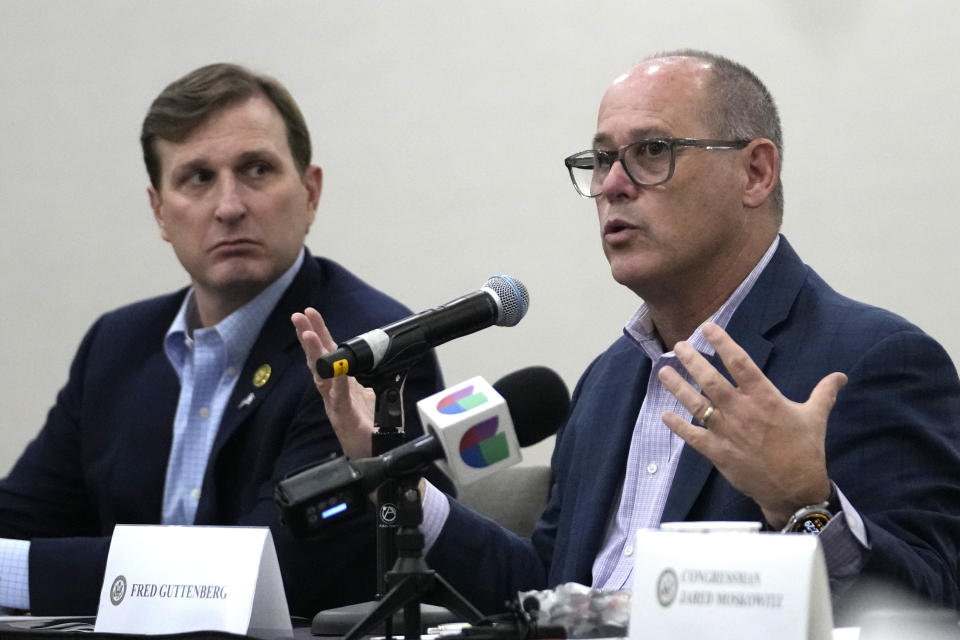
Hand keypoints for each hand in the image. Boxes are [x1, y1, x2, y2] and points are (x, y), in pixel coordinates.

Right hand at [292, 307, 375, 458]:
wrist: (377, 454)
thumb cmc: (373, 426)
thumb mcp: (379, 393)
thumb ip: (382, 375)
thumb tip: (394, 357)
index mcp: (342, 382)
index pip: (329, 352)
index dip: (320, 332)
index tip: (311, 313)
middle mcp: (334, 391)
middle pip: (318, 360)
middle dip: (308, 337)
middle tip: (299, 317)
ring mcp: (336, 405)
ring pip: (322, 376)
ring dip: (316, 355)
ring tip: (309, 336)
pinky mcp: (343, 419)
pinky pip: (339, 399)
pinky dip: (337, 384)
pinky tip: (335, 372)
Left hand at [657, 322, 846, 527]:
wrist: (795, 491)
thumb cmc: (805, 451)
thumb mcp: (815, 417)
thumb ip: (823, 393)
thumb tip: (841, 375)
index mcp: (764, 397)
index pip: (740, 363)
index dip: (723, 343)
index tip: (707, 327)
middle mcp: (741, 410)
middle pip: (711, 379)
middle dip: (693, 360)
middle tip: (678, 345)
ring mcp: (727, 431)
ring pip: (696, 404)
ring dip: (678, 387)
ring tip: (663, 371)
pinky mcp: (717, 451)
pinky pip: (692, 435)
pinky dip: (677, 425)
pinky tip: (664, 414)